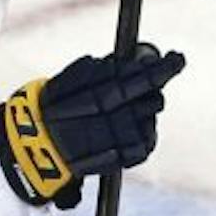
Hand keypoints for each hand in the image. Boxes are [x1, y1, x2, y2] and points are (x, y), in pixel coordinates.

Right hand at [0, 45, 186, 207]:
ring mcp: (123, 141)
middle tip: (142, 86)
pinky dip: (142, 132)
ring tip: (122, 112)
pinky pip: (147, 140)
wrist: (37, 146)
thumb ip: (103, 69)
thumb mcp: (71, 78)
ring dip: (144, 110)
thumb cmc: (54, 107)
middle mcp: (117, 119)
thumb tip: (137, 58)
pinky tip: (123, 129)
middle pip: (154, 98)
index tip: (177, 58)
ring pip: (151, 117)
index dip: (164, 67)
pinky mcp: (127, 158)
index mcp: (104, 95)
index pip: (145, 78)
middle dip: (152, 88)